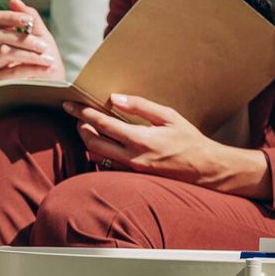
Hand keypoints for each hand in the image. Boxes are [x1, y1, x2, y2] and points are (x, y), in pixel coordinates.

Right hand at [0, 0, 62, 82]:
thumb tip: (13, 0)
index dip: (11, 16)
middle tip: (45, 46)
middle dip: (26, 40)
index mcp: (3, 37)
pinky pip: (9, 71)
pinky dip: (30, 69)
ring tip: (48, 60)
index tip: (28, 20)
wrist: (53, 89)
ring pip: (5, 52)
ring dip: (30, 55)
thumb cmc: (47, 63)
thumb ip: (31, 19)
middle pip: (0, 36)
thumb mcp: (43, 38)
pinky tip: (44, 70)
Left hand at [65, 95, 271, 198]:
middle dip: (80, 127)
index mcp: (140, 140)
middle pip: (92, 143)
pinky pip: (106, 165)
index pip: (102, 124)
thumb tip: (114, 99)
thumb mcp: (168, 116)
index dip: (83, 113)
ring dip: (87, 141)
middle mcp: (131, 158)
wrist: (204, 169)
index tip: (70, 105)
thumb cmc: (188, 140)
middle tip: (77, 115)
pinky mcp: (131, 177)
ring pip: (96, 156)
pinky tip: (100, 142)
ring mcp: (130, 170)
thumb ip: (140, 106)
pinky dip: (98, 152)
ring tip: (86, 126)